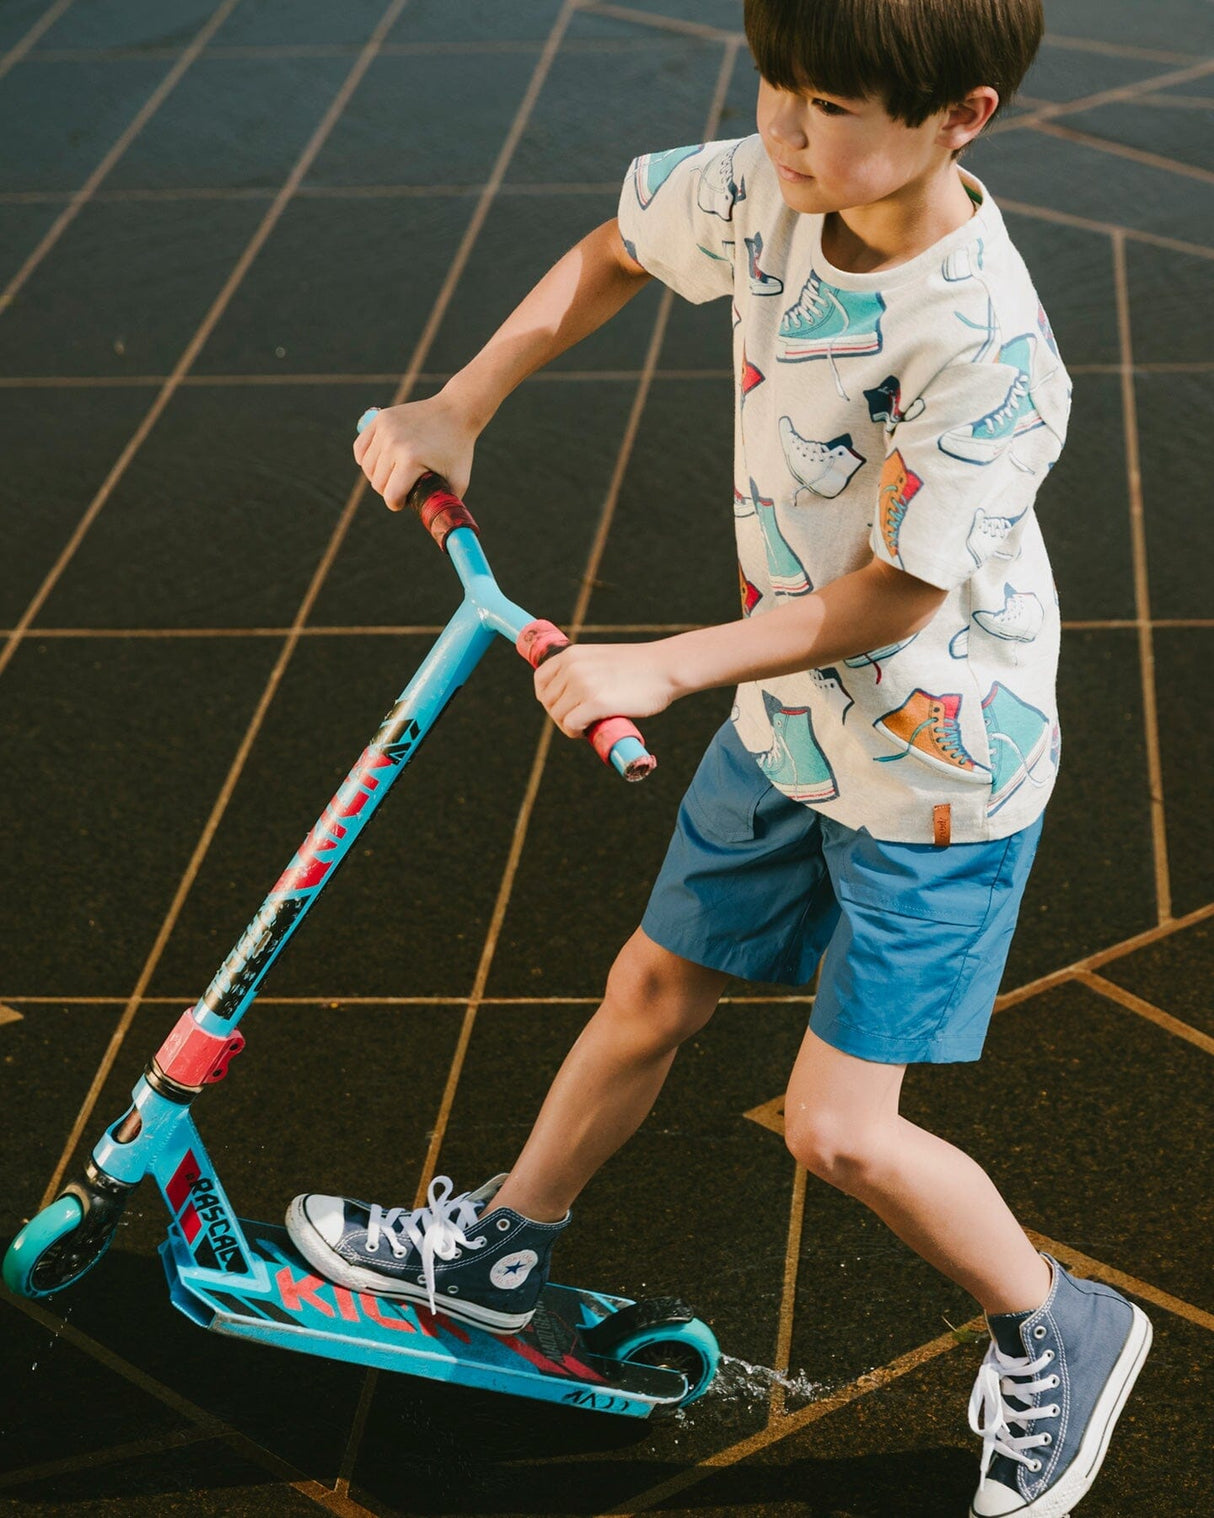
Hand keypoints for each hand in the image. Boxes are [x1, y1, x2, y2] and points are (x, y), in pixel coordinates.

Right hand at [353, 391, 476, 509]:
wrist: (455, 412)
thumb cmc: (458, 450)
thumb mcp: (459, 481)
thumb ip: (446, 506)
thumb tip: (437, 528)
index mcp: (412, 459)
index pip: (391, 495)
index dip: (397, 504)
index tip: (405, 502)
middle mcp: (394, 443)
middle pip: (377, 483)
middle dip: (389, 491)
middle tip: (403, 488)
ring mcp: (385, 429)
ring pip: (367, 467)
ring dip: (378, 476)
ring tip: (393, 476)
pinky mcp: (380, 419)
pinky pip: (360, 448)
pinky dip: (365, 459)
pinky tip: (378, 463)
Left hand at [533, 641, 679, 736]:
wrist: (666, 667)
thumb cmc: (639, 667)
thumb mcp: (601, 657)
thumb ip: (583, 669)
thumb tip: (568, 694)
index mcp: (572, 654)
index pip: (540, 680)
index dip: (548, 698)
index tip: (563, 706)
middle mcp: (573, 667)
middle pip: (548, 702)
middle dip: (561, 714)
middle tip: (580, 720)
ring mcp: (583, 684)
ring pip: (558, 716)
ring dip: (569, 725)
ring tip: (587, 725)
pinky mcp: (595, 703)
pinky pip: (570, 725)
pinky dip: (575, 732)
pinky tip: (587, 731)